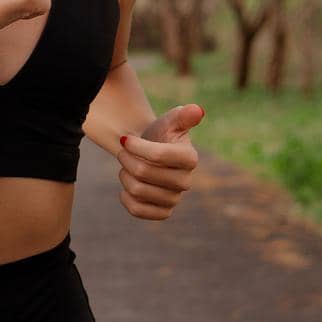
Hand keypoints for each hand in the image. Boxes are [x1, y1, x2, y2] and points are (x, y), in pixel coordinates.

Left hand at [116, 104, 203, 220]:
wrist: (149, 154)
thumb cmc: (160, 135)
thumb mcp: (169, 122)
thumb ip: (182, 116)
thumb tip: (197, 110)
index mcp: (189, 158)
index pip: (158, 155)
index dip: (135, 146)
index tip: (125, 139)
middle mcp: (185, 182)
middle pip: (142, 172)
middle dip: (125, 159)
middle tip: (124, 152)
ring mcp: (174, 199)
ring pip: (136, 190)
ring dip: (124, 175)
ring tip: (127, 166)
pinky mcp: (163, 212)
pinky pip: (137, 210)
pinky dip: (125, 197)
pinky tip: (127, 186)